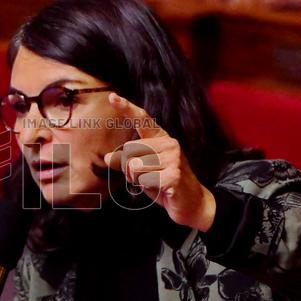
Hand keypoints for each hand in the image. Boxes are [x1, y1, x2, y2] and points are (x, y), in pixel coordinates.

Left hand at [103, 93, 215, 230]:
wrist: (192, 203)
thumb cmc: (165, 183)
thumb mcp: (143, 171)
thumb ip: (127, 162)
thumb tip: (109, 157)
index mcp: (161, 139)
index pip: (142, 120)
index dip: (126, 108)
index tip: (112, 97)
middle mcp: (169, 144)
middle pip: (130, 150)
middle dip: (129, 168)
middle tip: (147, 177)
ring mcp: (173, 158)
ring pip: (135, 166)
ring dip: (138, 179)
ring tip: (154, 182)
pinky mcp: (174, 175)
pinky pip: (145, 180)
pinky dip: (148, 188)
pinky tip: (163, 189)